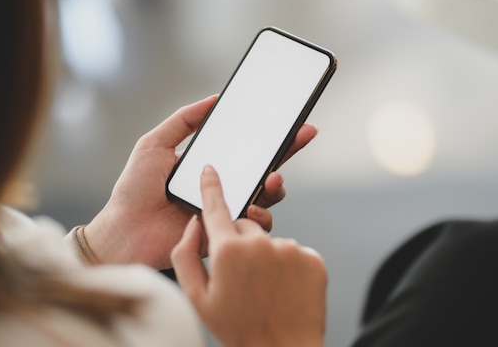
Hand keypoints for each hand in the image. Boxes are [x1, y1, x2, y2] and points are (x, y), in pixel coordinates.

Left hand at [84, 96, 317, 268]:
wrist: (125, 231)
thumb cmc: (135, 190)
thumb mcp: (154, 144)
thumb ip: (183, 120)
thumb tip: (214, 99)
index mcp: (212, 166)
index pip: (248, 149)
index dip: (272, 136)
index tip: (291, 121)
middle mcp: (224, 187)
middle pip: (265, 170)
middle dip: (287, 153)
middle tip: (301, 136)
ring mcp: (227, 211)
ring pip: (267, 198)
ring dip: (276, 186)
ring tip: (272, 179)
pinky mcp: (226, 234)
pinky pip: (254, 227)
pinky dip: (259, 217)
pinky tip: (249, 208)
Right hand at [172, 165, 326, 346]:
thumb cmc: (236, 327)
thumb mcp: (196, 297)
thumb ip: (185, 254)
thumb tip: (194, 223)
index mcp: (228, 250)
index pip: (216, 207)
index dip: (211, 187)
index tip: (210, 169)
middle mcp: (261, 243)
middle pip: (244, 225)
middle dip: (239, 242)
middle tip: (239, 275)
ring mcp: (290, 249)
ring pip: (270, 241)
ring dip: (265, 257)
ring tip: (264, 289)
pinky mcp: (312, 258)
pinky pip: (294, 252)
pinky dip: (287, 266)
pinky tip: (283, 290)